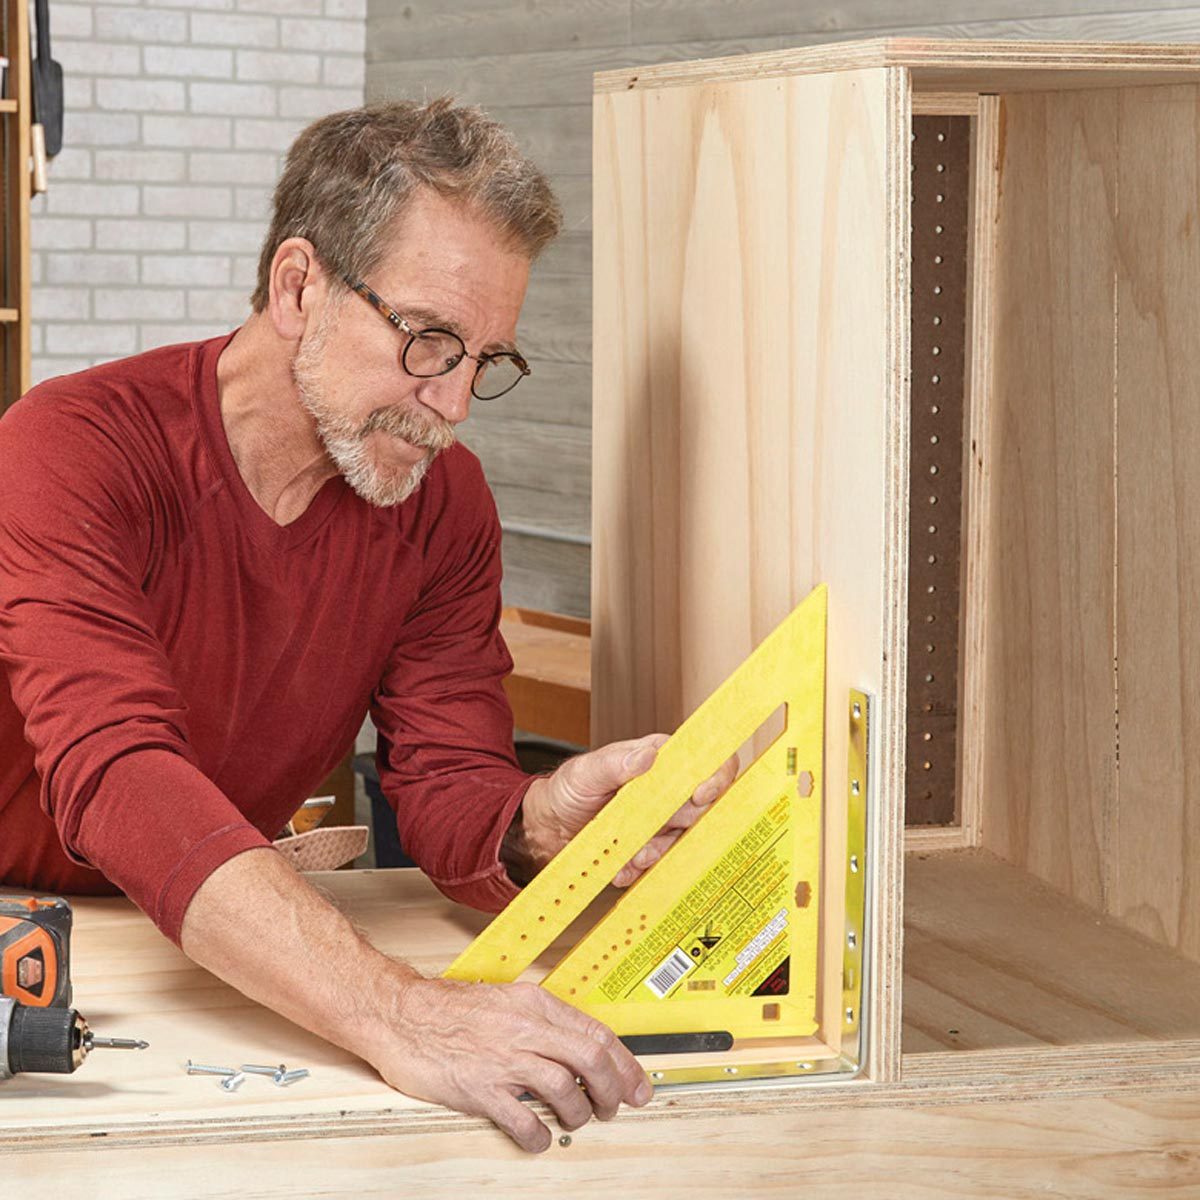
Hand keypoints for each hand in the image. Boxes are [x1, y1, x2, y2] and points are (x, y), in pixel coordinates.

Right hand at [368, 973, 652, 1151]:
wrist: (401, 1015)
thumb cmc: (449, 1010)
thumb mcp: (506, 1001)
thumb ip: (541, 1021)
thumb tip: (578, 1048)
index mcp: (534, 1004)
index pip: (597, 1032)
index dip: (625, 1064)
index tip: (638, 1085)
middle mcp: (525, 1028)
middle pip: (591, 1060)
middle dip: (612, 1090)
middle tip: (614, 1108)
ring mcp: (503, 1059)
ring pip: (565, 1089)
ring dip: (579, 1113)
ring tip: (575, 1120)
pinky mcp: (480, 1089)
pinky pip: (523, 1120)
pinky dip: (539, 1135)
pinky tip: (539, 1137)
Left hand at [508, 734, 738, 886]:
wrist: (548, 829)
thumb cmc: (567, 790)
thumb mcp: (585, 772)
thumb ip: (615, 762)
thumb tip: (647, 755)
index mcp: (658, 760)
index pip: (704, 761)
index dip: (715, 776)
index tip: (700, 795)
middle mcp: (667, 789)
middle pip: (703, 804)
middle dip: (682, 822)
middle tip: (652, 833)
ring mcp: (662, 820)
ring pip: (684, 838)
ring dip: (659, 850)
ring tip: (631, 854)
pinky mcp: (653, 846)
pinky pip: (663, 860)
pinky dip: (643, 867)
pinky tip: (622, 867)